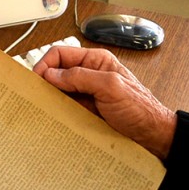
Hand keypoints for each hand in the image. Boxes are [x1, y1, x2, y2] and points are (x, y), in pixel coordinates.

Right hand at [33, 46, 175, 158]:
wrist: (152, 135)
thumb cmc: (140, 109)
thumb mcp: (111, 88)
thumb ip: (81, 77)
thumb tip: (52, 74)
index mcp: (95, 61)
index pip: (60, 54)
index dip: (45, 64)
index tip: (36, 80)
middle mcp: (89, 74)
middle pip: (56, 72)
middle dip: (45, 82)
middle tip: (37, 96)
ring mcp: (86, 93)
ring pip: (58, 91)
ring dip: (51, 99)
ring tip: (45, 108)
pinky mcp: (85, 110)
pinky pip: (65, 107)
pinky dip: (58, 112)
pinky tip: (55, 118)